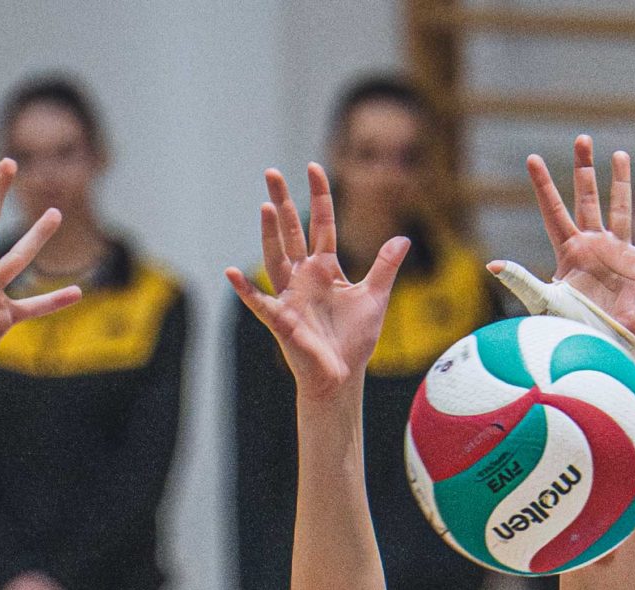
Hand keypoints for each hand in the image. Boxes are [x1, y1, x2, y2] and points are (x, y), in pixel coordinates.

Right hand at [225, 164, 408, 400]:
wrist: (342, 376)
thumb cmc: (355, 340)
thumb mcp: (375, 298)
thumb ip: (385, 267)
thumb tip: (402, 238)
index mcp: (326, 268)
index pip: (321, 224)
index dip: (319, 197)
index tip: (314, 168)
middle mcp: (304, 276)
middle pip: (291, 232)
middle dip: (283, 202)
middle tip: (271, 172)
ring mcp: (290, 295)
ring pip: (276, 257)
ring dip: (269, 234)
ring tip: (266, 207)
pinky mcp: (281, 319)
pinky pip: (260, 302)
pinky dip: (246, 289)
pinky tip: (232, 273)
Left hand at [511, 135, 634, 347]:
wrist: (600, 348)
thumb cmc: (570, 329)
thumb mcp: (544, 301)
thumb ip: (521, 280)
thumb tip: (492, 265)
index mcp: (569, 251)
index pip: (553, 210)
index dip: (543, 185)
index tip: (532, 159)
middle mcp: (593, 246)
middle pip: (587, 199)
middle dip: (585, 170)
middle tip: (583, 139)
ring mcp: (617, 254)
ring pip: (621, 210)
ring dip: (621, 183)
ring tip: (620, 155)